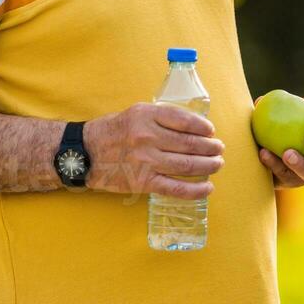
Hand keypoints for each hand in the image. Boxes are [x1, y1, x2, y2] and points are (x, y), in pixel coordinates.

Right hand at [83, 103, 224, 198]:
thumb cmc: (112, 131)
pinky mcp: (143, 182)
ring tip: (217, 164)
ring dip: (208, 165)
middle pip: (190, 143)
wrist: (84, 153)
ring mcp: (146, 161)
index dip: (202, 126)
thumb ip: (161, 117)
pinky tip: (207, 188)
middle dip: (210, 147)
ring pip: (186, 165)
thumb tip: (193, 126)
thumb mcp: (135, 113)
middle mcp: (147, 137)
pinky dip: (194, 190)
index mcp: (146, 115)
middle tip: (219, 149)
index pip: (184, 120)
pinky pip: (175, 188)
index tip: (211, 131)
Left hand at [258, 116, 303, 187]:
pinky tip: (264, 153)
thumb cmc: (276, 132)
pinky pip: (285, 175)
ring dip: (300, 163)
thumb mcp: (275, 120)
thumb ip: (272, 110)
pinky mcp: (292, 183)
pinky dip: (274, 164)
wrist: (264, 160)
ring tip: (288, 153)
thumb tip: (261, 100)